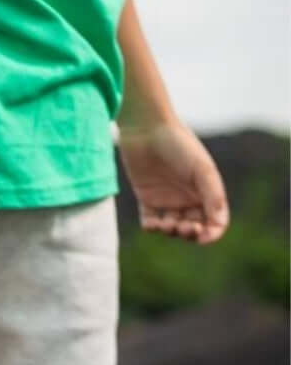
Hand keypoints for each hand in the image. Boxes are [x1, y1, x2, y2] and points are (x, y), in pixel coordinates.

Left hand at [119, 119, 229, 244]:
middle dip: (190, 234)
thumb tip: (218, 224)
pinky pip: (150, 221)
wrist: (146, 127)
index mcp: (206, 192)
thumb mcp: (203, 169)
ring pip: (172, 227)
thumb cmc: (179, 144)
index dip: (212, 234)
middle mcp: (188, 198)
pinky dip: (152, 228)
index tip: (202, 236)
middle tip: (184, 228)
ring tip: (167, 224)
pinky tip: (152, 225)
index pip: (214, 221)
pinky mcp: (146, 197)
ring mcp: (167, 198)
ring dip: (171, 232)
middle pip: (194, 228)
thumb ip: (213, 196)